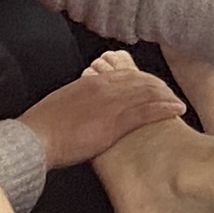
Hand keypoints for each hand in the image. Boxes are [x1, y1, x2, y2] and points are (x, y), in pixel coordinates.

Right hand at [27, 53, 187, 169]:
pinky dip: (164, 108)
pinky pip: (146, 111)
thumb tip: (85, 107)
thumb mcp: (62, 105)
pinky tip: (176, 109)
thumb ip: (79, 101)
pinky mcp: (114, 121)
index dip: (141, 80)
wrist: (36, 137)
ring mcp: (110, 103)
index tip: (151, 86)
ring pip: (146, 93)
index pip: (123, 75)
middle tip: (169, 93)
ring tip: (177, 101)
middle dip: (157, 87)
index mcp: (89, 82)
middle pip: (139, 81)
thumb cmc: (43, 127)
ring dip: (165, 96)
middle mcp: (103, 87)